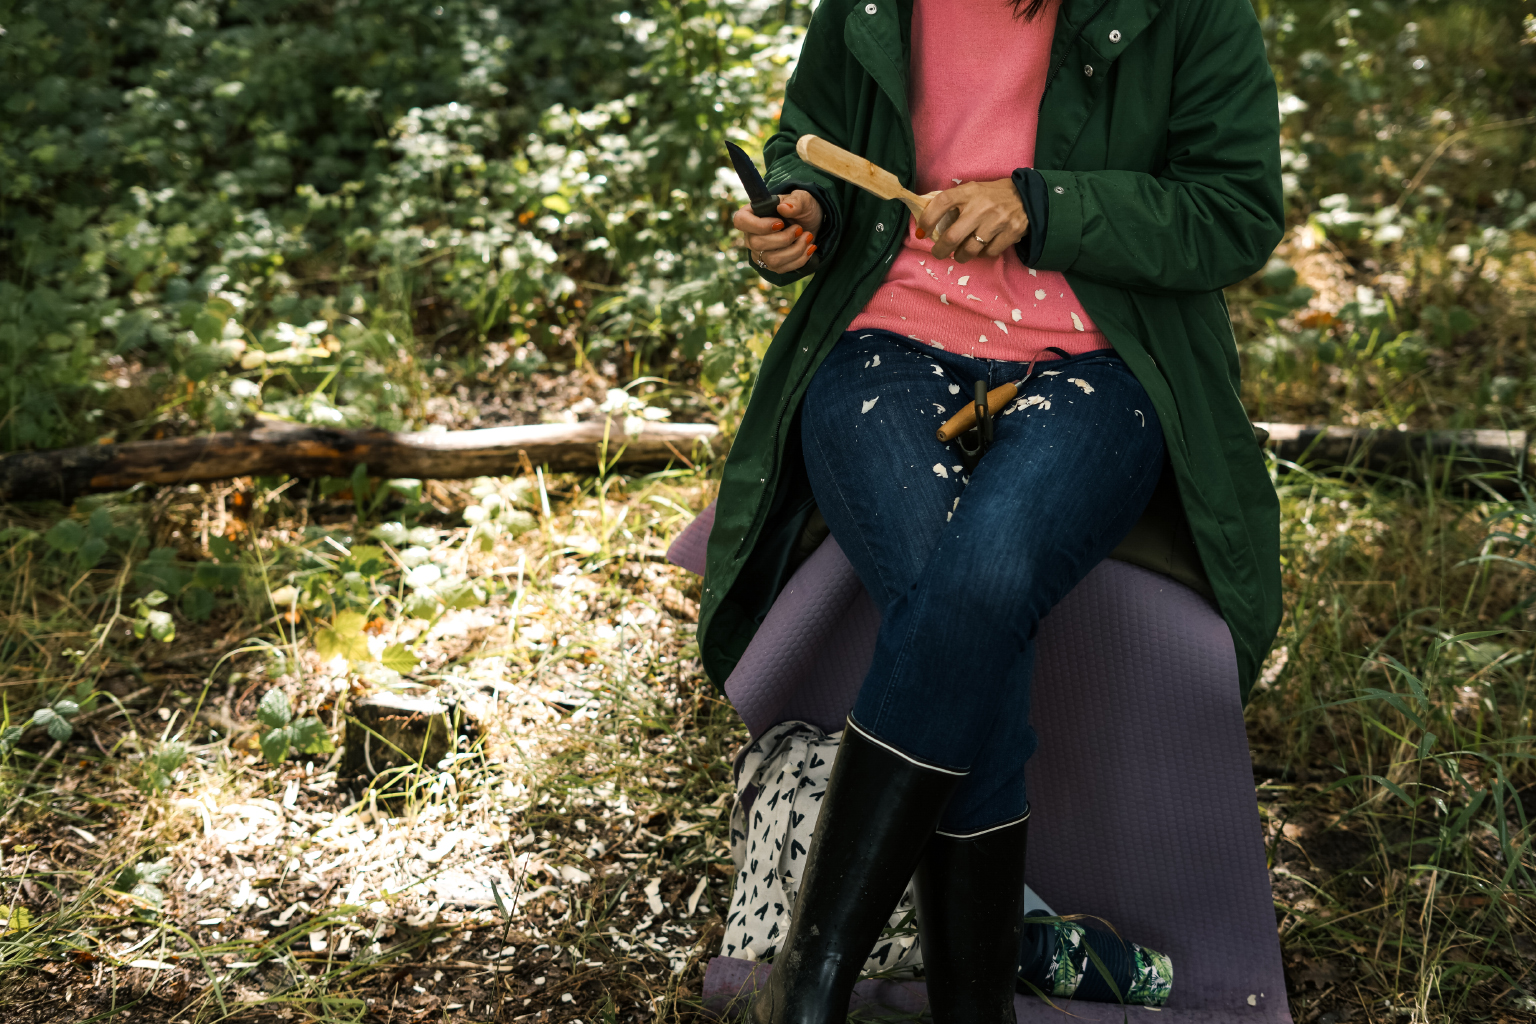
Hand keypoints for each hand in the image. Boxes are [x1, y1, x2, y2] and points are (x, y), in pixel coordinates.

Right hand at [733, 189, 823, 273]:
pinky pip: (782, 268)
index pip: (741, 221)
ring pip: (771, 260)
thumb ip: (795, 201)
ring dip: (795, 250)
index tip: (780, 223)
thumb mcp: (802, 199)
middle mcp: (751, 235)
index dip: (759, 225)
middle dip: (784, 239)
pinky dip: (800, 259)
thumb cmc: (801, 208)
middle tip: (799, 229)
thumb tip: (784, 208)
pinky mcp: (771, 264)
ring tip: (807, 237)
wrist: (810, 224)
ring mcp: (759, 252)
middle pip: (757, 244)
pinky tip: (809, 247)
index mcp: (752, 214)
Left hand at [915, 179, 1029, 263]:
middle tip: (938, 253)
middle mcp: (982, 206)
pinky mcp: (1011, 233)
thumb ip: (954, 202)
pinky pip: (988, 253)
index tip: (921, 232)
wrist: (1028, 196)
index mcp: (969, 192)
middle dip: (941, 250)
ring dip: (960, 256)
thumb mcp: (973, 190)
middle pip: (953, 236)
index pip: (942, 202)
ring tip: (959, 254)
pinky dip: (981, 255)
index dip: (928, 218)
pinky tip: (980, 249)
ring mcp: (997, 221)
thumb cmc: (993, 195)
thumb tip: (929, 220)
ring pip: (970, 250)